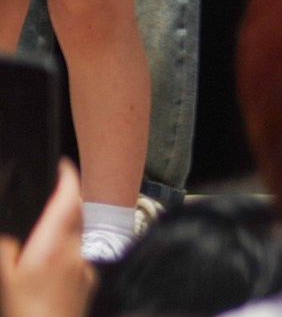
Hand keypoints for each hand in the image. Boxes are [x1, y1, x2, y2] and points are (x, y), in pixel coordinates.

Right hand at [0, 164, 91, 316]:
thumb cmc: (24, 313)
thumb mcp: (3, 278)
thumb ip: (5, 249)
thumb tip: (9, 236)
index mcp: (53, 245)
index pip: (69, 200)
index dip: (69, 178)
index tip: (64, 164)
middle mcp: (75, 252)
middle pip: (78, 215)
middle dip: (68, 201)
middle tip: (54, 192)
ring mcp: (85, 267)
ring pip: (79, 236)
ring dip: (68, 227)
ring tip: (48, 230)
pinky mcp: (88, 282)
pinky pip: (79, 258)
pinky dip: (68, 252)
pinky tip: (52, 265)